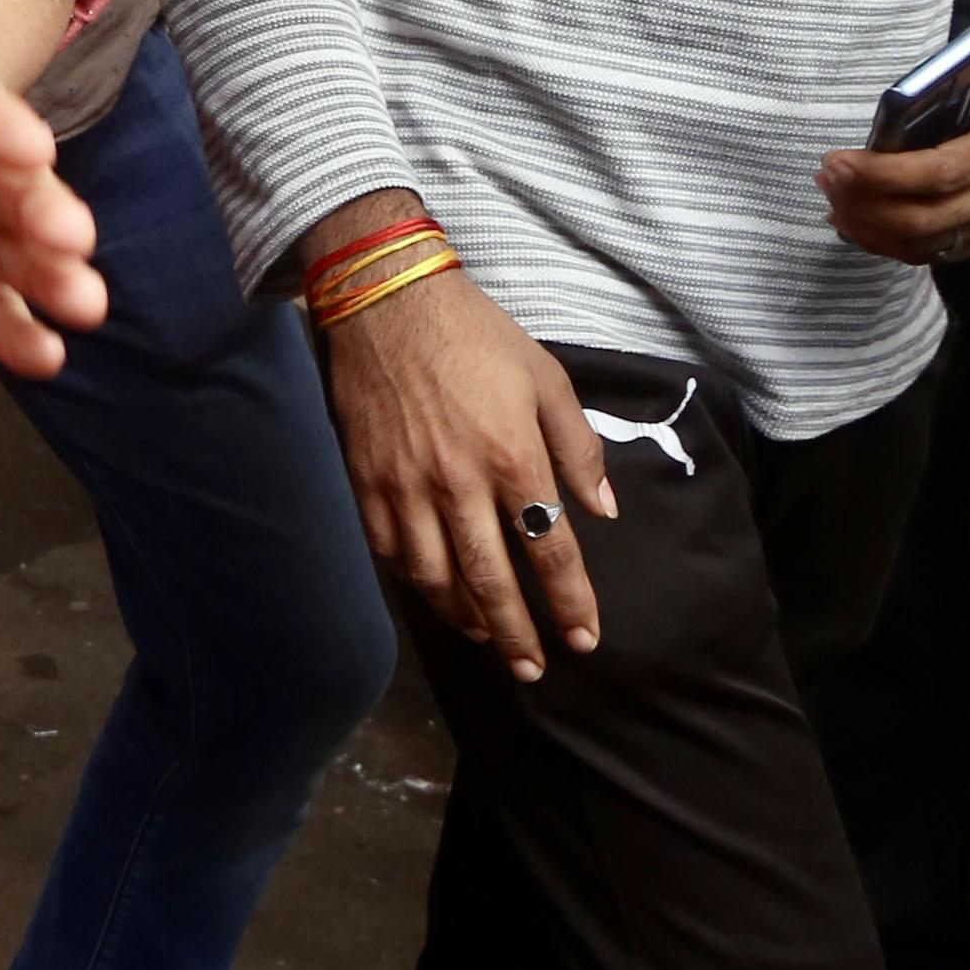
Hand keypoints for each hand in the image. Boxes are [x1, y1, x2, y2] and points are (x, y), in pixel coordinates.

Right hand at [309, 198, 615, 677]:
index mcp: (513, 456)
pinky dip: (415, 583)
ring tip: (487, 638)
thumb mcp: (547, 380)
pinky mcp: (366, 481)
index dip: (571, 602)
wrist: (387, 300)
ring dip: (464, 618)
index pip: (550, 550)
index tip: (584, 639)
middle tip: (533, 669)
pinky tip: (435, 592)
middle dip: (516, 634)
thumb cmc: (477, 336)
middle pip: (491, 581)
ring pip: (435, 578)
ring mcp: (406, 486)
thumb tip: (602, 512)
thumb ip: (578, 450)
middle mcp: (458, 483)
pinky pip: (390, 551)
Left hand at [818, 0, 969, 268]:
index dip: (887, 174)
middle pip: (928, 217)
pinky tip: (853, 221)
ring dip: (871, 226)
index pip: (945, 172)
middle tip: (824, 174)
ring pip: (927, 242)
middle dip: (867, 202)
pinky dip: (889, 242)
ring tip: (831, 196)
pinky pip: (935, 252)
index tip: (837, 159)